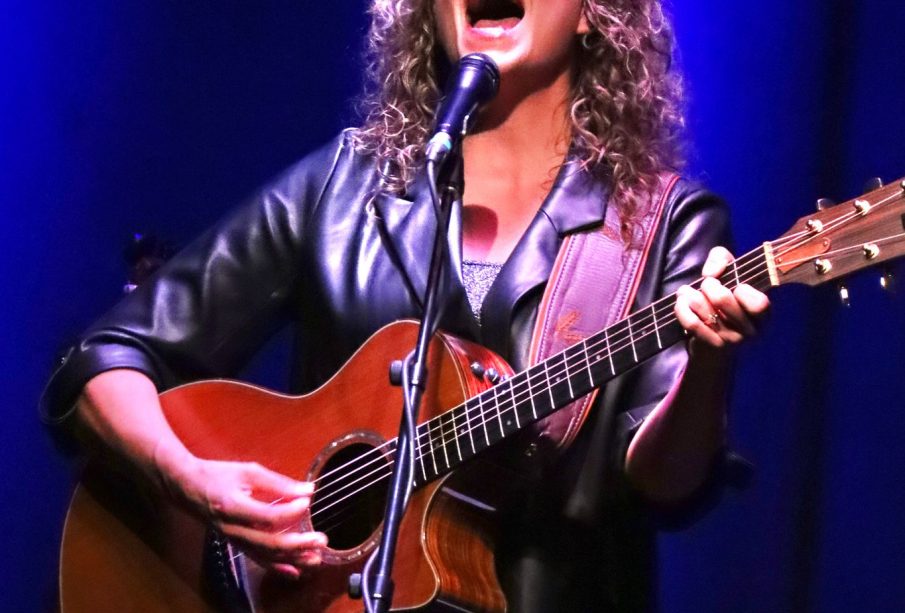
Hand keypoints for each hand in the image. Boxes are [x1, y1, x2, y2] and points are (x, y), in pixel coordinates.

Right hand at [156, 447, 326, 578]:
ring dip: (293, 559)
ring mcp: (234, 540)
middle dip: (298, 544)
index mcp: (234, 507)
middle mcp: (233, 529)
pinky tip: (295, 571)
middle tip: (321, 539)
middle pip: (269, 543)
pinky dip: (278, 567)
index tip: (308, 501)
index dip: (291, 511)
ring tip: (316, 557)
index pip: (268, 516)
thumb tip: (308, 491)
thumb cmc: (217, 475)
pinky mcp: (236, 544)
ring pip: (266, 556)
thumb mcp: (248, 472)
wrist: (187, 487)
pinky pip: (258, 559)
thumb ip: (279, 483)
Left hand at [675, 246, 769, 349]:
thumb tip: (712, 271)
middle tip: (706, 285)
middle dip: (708, 285)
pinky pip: (691, 322)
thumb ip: (722, 258)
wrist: (713, 346)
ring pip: (702, 307)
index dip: (741, 289)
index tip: (734, 284)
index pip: (759, 303)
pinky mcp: (711, 346)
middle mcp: (751, 330)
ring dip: (690, 295)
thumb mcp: (729, 274)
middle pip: (722, 298)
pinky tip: (682, 303)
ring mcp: (731, 340)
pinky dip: (681, 308)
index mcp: (762, 313)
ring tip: (687, 293)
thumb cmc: (723, 304)